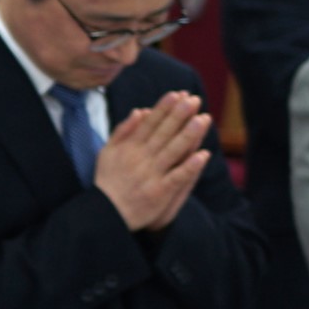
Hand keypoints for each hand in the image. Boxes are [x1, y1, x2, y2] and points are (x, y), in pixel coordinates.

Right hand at [92, 91, 207, 231]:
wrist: (105, 213)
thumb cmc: (108, 180)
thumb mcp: (107, 152)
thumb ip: (123, 131)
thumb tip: (140, 111)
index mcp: (128, 148)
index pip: (149, 124)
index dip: (164, 108)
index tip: (177, 94)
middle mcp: (140, 159)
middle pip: (163, 134)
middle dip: (179, 116)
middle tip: (194, 100)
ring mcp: (151, 175)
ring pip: (173, 152)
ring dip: (188, 135)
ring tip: (203, 119)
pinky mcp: (159, 193)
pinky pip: (177, 177)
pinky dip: (189, 167)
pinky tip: (203, 155)